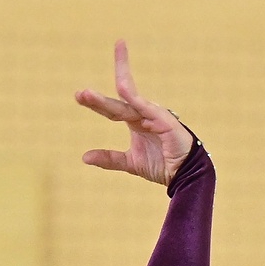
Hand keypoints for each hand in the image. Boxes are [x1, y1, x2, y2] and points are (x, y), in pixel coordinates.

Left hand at [76, 41, 194, 185]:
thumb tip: (84, 157)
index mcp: (134, 121)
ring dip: (110, 99)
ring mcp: (153, 115)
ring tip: (90, 95)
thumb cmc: (162, 165)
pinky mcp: (165, 120)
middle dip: (98, 100)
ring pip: (129, 102)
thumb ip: (110, 158)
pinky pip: (147, 107)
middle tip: (79, 94)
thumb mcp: (131, 162)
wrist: (186, 175)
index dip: (96, 101)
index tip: (78, 95)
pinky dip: (135, 99)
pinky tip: (124, 90)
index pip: (112, 107)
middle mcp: (142, 114)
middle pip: (117, 102)